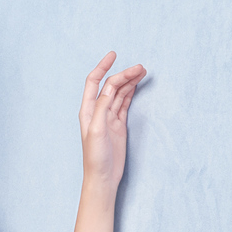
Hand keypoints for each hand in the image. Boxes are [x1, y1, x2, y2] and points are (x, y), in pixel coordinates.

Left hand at [79, 52, 146, 191]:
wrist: (103, 177)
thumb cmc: (96, 157)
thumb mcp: (97, 130)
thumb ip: (103, 107)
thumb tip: (110, 87)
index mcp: (88, 110)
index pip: (94, 82)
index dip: (102, 66)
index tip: (114, 54)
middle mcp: (97, 111)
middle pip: (110, 86)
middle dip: (124, 74)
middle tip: (141, 68)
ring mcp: (108, 117)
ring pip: (119, 93)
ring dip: (129, 81)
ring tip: (143, 71)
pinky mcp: (118, 125)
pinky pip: (124, 103)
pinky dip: (131, 92)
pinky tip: (137, 84)